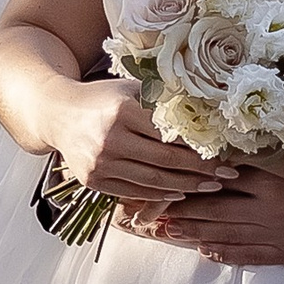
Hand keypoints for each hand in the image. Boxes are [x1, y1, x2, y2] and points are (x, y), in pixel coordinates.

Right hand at [46, 74, 228, 210]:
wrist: (57, 113)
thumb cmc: (103, 98)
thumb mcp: (132, 89)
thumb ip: (164, 101)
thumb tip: (210, 115)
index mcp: (123, 110)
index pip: (172, 135)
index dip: (201, 147)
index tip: (225, 153)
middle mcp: (109, 139)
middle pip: (166, 161)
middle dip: (200, 171)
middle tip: (225, 175)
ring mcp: (100, 163)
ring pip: (153, 182)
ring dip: (186, 187)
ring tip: (209, 186)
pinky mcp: (93, 181)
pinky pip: (134, 192)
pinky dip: (160, 194)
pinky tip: (179, 191)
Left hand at [151, 161, 283, 266]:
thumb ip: (262, 150)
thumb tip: (222, 145)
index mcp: (271, 177)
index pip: (218, 181)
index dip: (188, 184)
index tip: (164, 183)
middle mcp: (270, 207)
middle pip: (214, 211)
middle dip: (182, 213)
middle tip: (152, 216)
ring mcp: (278, 233)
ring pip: (226, 235)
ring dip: (195, 235)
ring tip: (170, 233)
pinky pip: (250, 255)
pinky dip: (226, 254)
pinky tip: (207, 251)